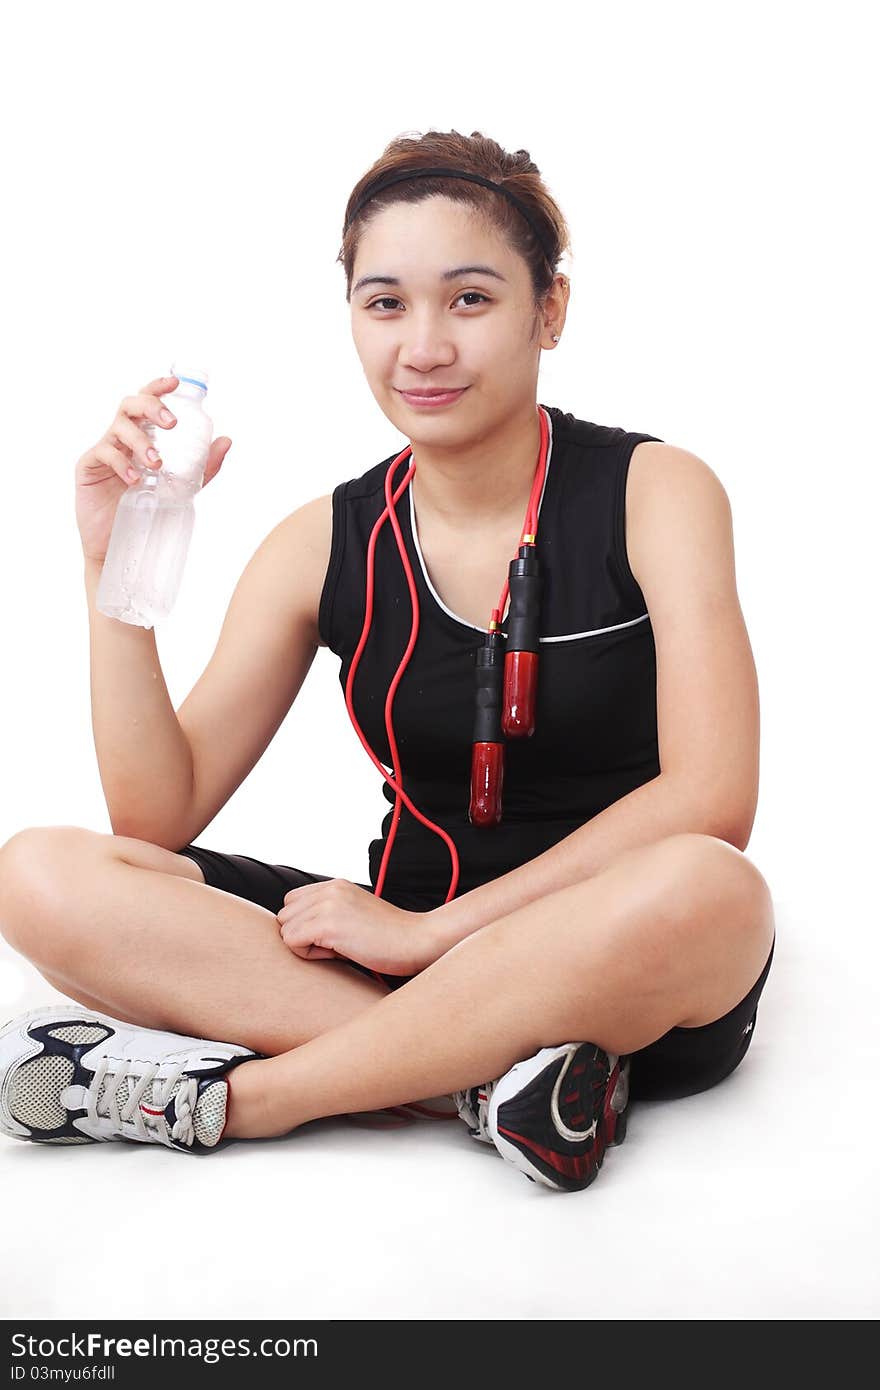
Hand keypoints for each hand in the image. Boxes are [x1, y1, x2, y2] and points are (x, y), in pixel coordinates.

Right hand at [75, 373, 230, 564]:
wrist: (120, 544)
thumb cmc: (149, 511)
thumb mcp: (182, 488)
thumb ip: (203, 466)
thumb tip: (226, 440)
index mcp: (143, 435)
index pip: (148, 402)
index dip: (158, 387)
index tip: (175, 383)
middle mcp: (122, 437)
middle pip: (131, 405)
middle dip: (152, 407)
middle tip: (172, 424)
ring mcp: (104, 450)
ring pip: (118, 427)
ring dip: (141, 441)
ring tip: (156, 463)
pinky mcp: (88, 466)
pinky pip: (103, 453)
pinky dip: (122, 463)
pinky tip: (135, 480)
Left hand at [276, 879, 437, 976]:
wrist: (417, 940)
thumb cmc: (390, 937)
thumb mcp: (356, 912)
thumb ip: (329, 911)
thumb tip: (294, 930)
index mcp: (335, 885)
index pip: (292, 902)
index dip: (305, 923)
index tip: (332, 936)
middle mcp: (329, 889)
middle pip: (285, 916)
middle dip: (302, 934)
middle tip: (335, 945)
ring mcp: (328, 905)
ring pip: (286, 929)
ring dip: (305, 945)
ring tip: (338, 949)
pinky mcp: (328, 925)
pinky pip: (292, 942)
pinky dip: (309, 955)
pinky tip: (338, 954)